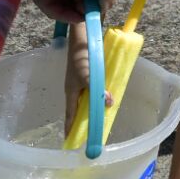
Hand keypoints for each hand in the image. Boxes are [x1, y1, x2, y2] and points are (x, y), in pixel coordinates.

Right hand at [61, 19, 111, 134]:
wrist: (84, 35)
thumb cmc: (81, 56)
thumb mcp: (88, 75)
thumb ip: (97, 90)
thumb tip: (108, 103)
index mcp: (71, 93)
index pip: (70, 116)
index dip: (70, 129)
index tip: (71, 143)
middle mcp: (76, 90)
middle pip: (80, 110)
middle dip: (84, 122)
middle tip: (91, 135)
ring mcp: (83, 82)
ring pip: (89, 100)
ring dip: (94, 109)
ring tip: (101, 121)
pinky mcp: (91, 75)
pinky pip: (96, 90)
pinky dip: (101, 96)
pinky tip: (109, 99)